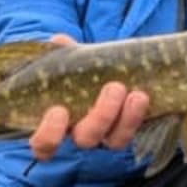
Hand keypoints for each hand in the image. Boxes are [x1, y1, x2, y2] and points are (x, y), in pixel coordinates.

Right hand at [28, 34, 150, 161]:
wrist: (106, 70)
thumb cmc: (74, 70)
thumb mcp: (66, 59)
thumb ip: (60, 54)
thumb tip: (59, 42)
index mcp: (55, 123)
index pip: (43, 145)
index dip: (49, 135)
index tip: (58, 111)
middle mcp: (80, 133)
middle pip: (86, 139)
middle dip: (101, 116)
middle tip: (114, 87)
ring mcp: (106, 134)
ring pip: (115, 141)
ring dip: (127, 119)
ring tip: (138, 95)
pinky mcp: (128, 129)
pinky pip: (133, 132)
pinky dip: (139, 116)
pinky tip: (143, 96)